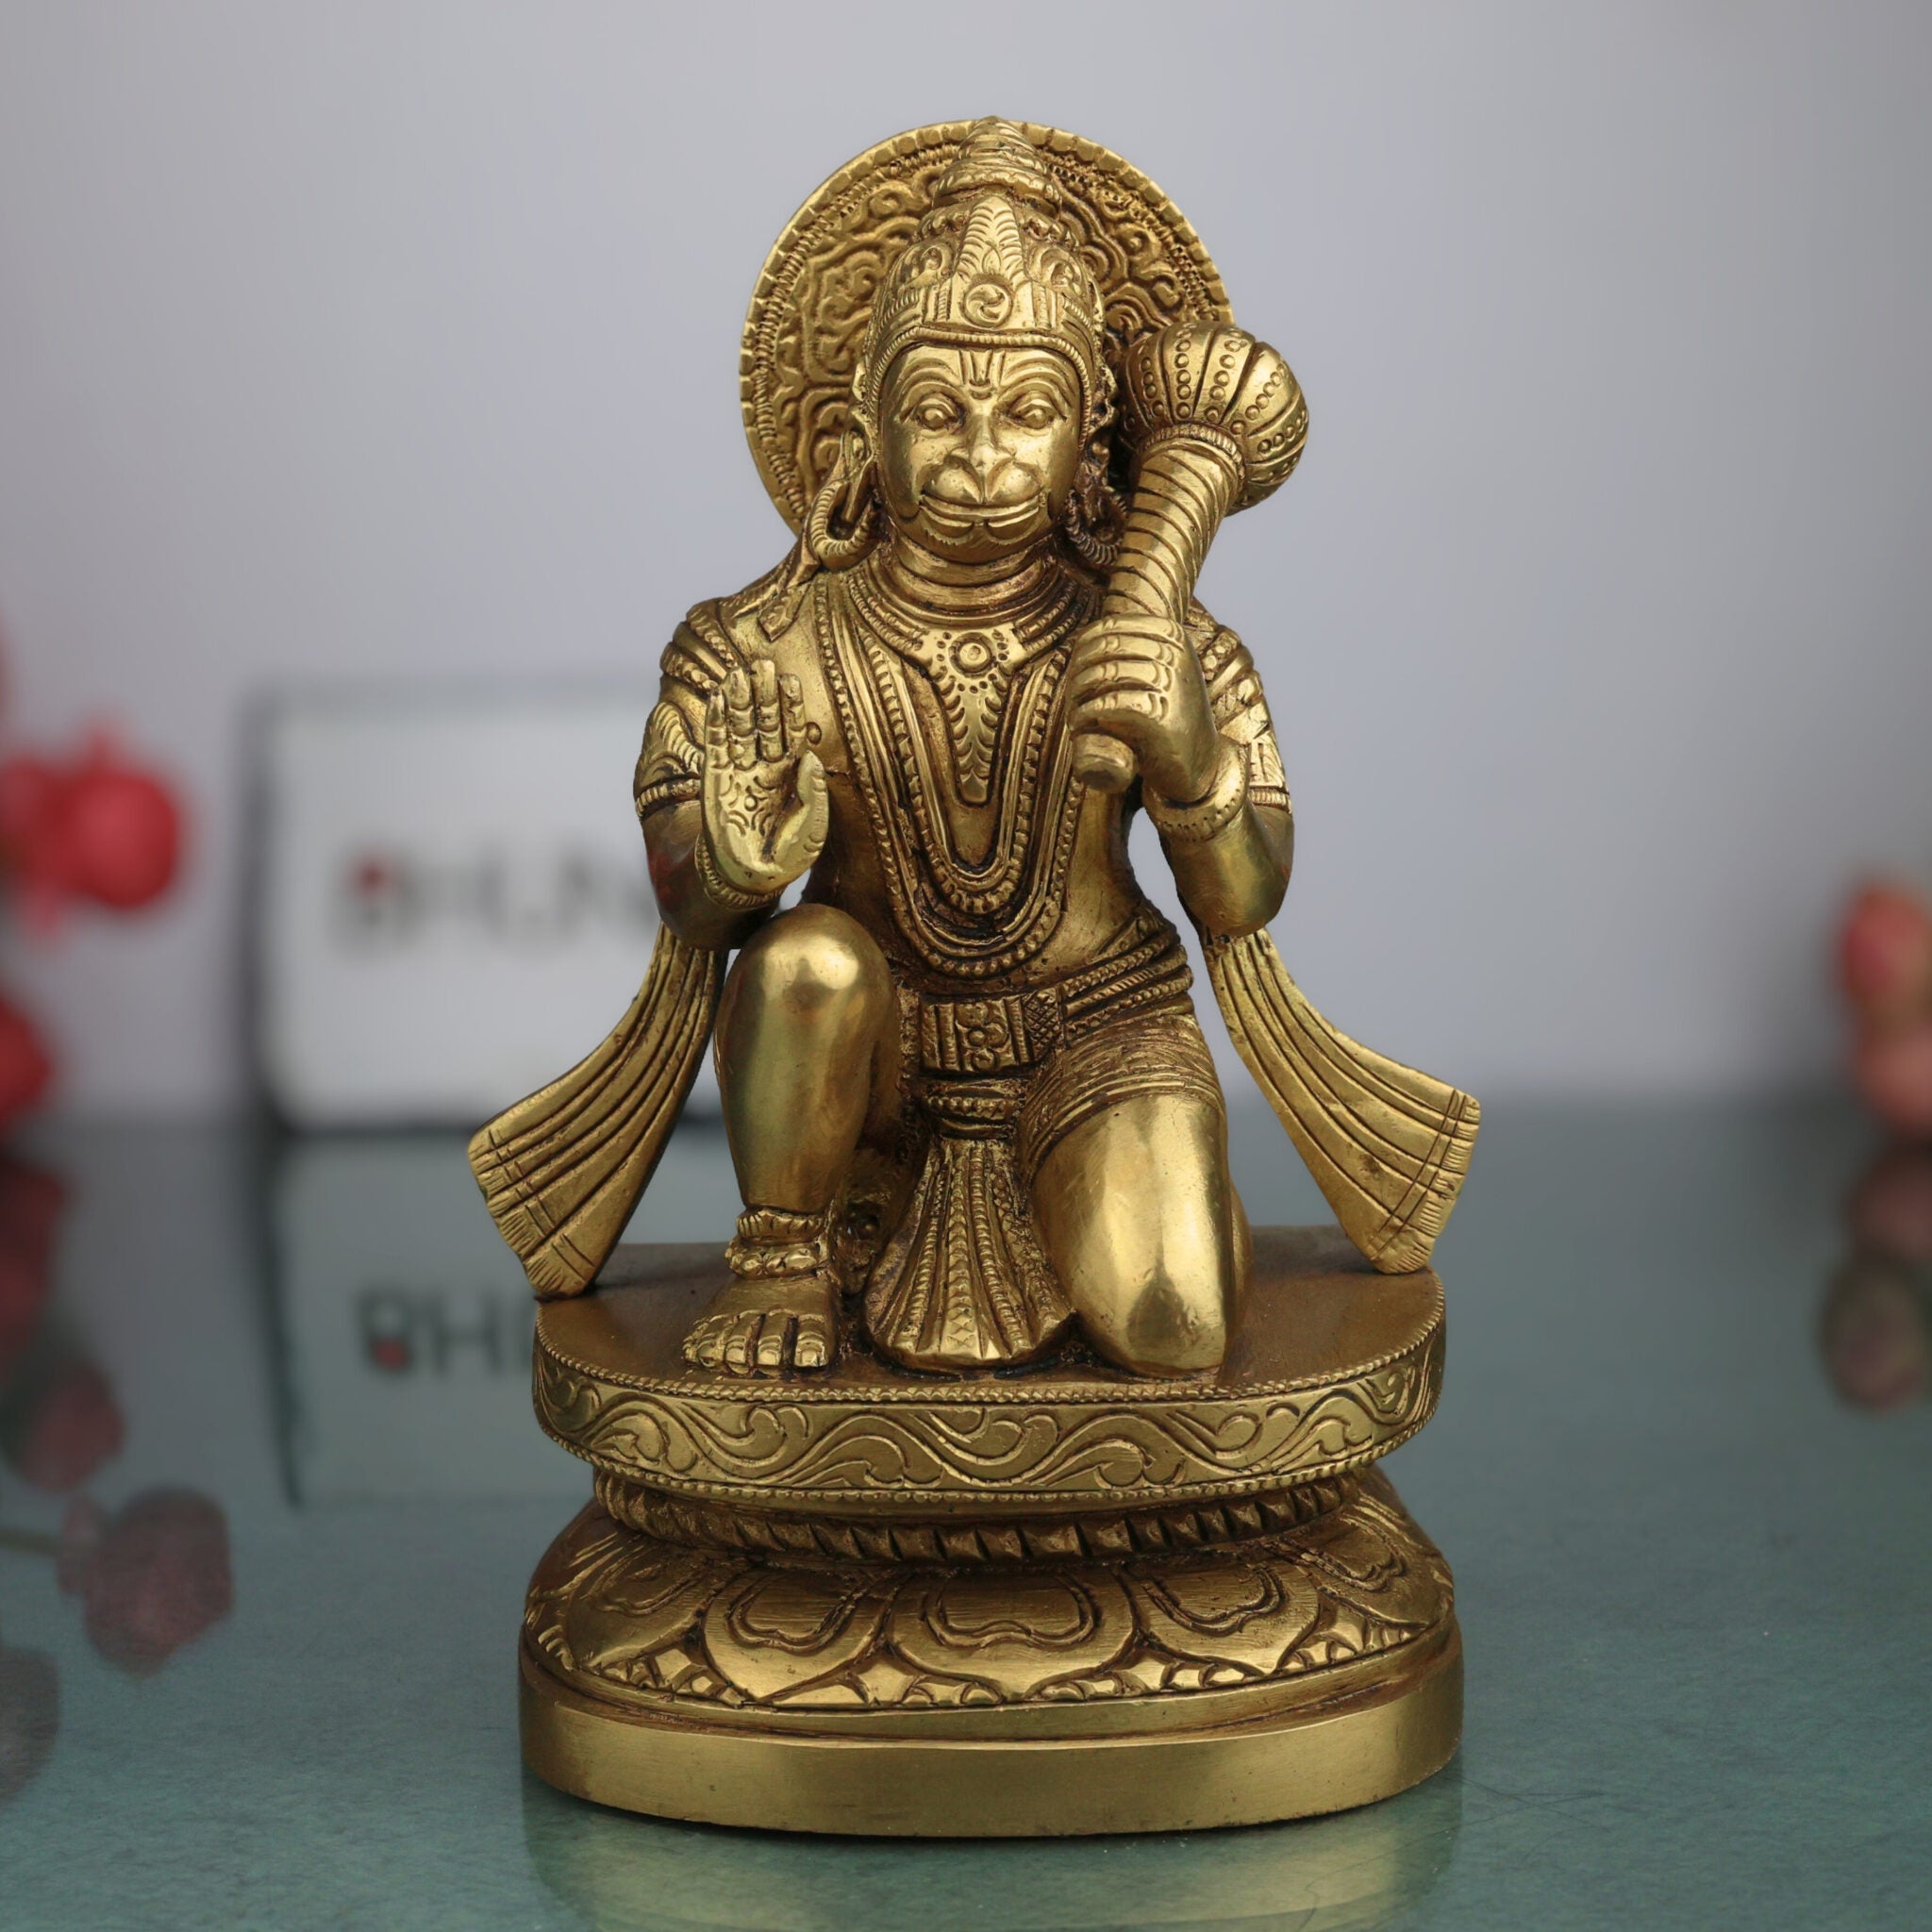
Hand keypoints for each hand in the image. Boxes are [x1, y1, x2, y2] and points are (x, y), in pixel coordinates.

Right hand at [701, 661, 828, 897]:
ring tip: (739, 673)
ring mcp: (739, 772)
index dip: (791, 707)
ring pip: (740, 728)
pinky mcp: (715, 780)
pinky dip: (716, 721)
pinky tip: (718, 697)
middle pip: (766, 723)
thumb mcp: (812, 830)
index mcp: (791, 776)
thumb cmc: (785, 860)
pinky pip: (715, 744)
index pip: (792, 733)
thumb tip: (811, 757)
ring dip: (739, 701)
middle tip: (763, 665)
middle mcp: (765, 768)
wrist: (747, 878)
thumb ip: (814, 794)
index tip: (790, 681)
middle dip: (765, 695)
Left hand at [1067, 614, 1221, 804]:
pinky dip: (1087, 714)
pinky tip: (1080, 723)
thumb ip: (1132, 650)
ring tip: (1075, 712)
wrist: (1198, 760)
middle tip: (1072, 697)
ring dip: (1078, 695)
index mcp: (1172, 634)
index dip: (1081, 650)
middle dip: (1078, 673)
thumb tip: (1084, 639)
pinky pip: (1109, 704)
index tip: (1074, 673)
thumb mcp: (1160, 671)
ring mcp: (1171, 682)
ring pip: (1105, 674)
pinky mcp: (1161, 715)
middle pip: (1105, 650)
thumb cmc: (1168, 713)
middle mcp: (1175, 653)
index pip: (1109, 628)